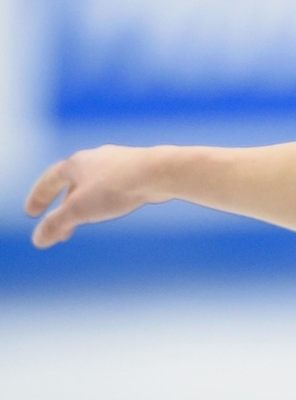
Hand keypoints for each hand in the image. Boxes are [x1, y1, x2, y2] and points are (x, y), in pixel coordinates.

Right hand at [24, 145, 167, 247]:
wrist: (159, 173)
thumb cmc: (116, 188)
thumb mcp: (79, 210)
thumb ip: (56, 225)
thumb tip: (39, 240)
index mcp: (75, 163)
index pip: (49, 181)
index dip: (38, 198)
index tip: (31, 213)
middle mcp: (95, 158)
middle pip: (72, 185)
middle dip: (64, 210)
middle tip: (61, 233)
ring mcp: (118, 162)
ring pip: (94, 186)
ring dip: (85, 206)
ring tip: (85, 224)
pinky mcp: (138, 170)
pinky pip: (114, 187)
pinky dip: (105, 201)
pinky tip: (113, 209)